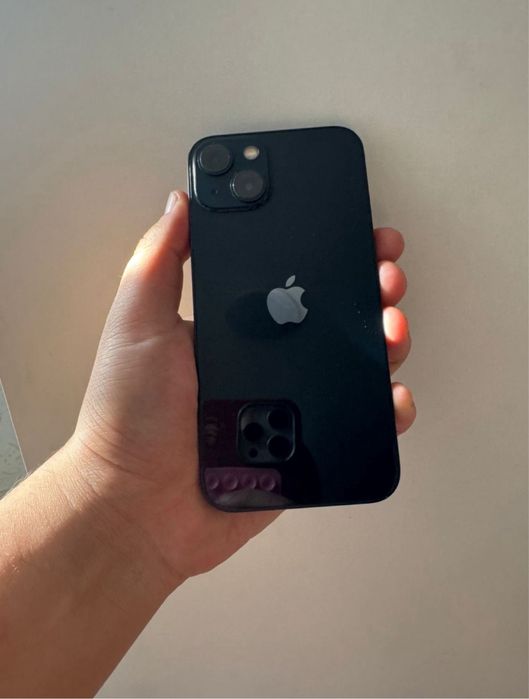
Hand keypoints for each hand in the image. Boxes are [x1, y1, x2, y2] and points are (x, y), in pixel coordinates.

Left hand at [68, 190, 414, 587]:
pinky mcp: (307, 447)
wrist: (138, 508)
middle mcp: (268, 361)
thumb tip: (181, 202)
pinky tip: (394, 395)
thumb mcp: (136, 324)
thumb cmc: (128, 416)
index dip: (327, 253)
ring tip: (392, 326)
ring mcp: (291, 404)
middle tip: (385, 275)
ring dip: (386, 339)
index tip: (357, 231)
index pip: (291, 280)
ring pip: (355, 365)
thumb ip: (157, 262)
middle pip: (333, 317)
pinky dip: (387, 409)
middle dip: (370, 289)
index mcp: (234, 327)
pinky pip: (358, 423)